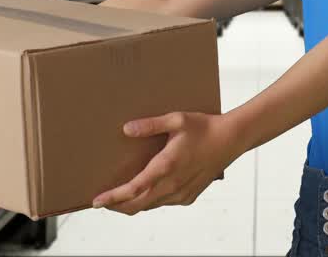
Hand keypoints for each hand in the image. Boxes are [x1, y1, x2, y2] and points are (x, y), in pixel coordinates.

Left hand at [92, 111, 241, 214]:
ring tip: (119, 197)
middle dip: (117, 206)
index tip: (96, 201)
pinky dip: (150, 201)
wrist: (231, 140)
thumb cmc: (204, 127)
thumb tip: (126, 129)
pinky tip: (145, 191)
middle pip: (137, 205)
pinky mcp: (189, 196)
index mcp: (166, 166)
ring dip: (133, 204)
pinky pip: (163, 203)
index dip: (112, 198)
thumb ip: (150, 125)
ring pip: (150, 206)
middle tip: (101, 202)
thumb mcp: (176, 120)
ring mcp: (182, 194)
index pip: (133, 189)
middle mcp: (173, 185)